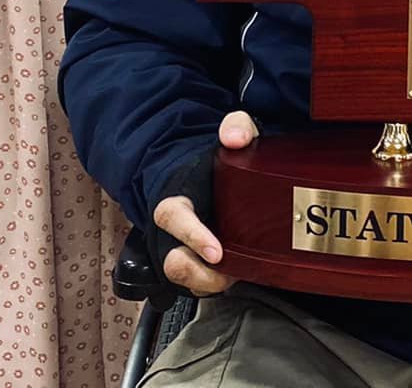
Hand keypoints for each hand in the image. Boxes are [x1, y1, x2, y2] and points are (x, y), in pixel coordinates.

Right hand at [151, 111, 259, 294]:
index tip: (216, 251)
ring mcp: (184, 250)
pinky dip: (217, 285)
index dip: (191, 236)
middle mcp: (173, 230)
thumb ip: (236, 127)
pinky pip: (201, 285)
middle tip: (228, 274)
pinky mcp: (199, 265)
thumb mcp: (232, 134)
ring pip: (185, 280)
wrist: (212, 177)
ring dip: (210, 283)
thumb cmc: (218, 161)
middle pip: (172, 262)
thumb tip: (235, 137)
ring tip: (237, 276)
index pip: (172, 218)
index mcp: (178, 198)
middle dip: (198, 274)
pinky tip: (239, 274)